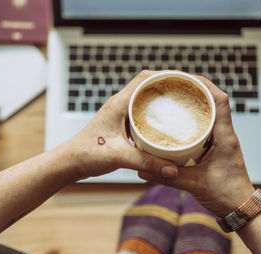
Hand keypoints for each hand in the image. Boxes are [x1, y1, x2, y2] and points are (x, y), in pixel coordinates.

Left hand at [61, 70, 178, 179]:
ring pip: (145, 99)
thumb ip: (145, 163)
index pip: (145, 78)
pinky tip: (167, 126)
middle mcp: (119, 104)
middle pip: (148, 85)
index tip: (187, 80)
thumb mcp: (118, 158)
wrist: (69, 163)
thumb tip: (172, 170)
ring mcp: (119, 114)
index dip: (167, 75)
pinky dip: (156, 115)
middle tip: (192, 93)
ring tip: (184, 106)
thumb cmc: (86, 154)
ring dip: (163, 99)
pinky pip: (142, 114)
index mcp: (119, 103)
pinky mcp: (120, 125)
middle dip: (170, 86)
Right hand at [137, 76, 254, 216]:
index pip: (220, 101)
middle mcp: (225, 135)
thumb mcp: (194, 185)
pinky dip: (192, 120)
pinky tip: (177, 123)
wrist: (241, 209)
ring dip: (194, 103)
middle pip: (214, 101)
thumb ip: (167, 177)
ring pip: (210, 113)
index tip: (184, 78)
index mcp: (225, 138)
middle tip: (173, 86)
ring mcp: (222, 141)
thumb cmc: (226, 196)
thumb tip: (141, 169)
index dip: (204, 85)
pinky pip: (205, 127)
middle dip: (195, 90)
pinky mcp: (217, 148)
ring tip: (173, 99)